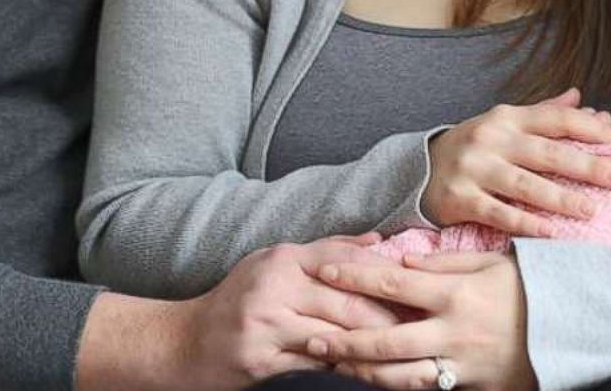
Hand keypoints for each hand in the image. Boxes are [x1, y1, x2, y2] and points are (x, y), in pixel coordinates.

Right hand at [174, 234, 401, 388]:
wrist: (186, 343)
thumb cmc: (239, 301)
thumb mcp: (275, 265)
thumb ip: (326, 251)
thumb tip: (376, 239)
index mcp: (282, 258)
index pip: (343, 260)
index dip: (383, 276)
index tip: (418, 289)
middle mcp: (273, 285)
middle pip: (346, 302)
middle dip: (389, 318)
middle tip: (424, 329)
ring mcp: (265, 323)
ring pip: (334, 335)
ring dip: (373, 348)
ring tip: (406, 354)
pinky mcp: (261, 357)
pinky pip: (314, 363)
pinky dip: (344, 367)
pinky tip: (367, 371)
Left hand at [306, 251, 534, 390]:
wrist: (575, 328)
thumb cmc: (529, 288)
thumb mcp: (489, 263)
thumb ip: (441, 264)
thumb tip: (400, 264)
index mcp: (455, 295)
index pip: (392, 285)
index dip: (354, 277)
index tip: (323, 270)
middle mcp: (454, 333)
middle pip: (386, 340)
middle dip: (344, 340)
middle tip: (310, 338)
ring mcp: (463, 366)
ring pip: (401, 376)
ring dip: (363, 371)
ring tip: (334, 364)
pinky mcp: (474, 388)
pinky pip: (429, 390)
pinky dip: (400, 386)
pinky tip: (375, 379)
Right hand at [422, 87, 610, 235]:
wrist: (414, 169)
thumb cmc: (473, 148)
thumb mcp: (504, 124)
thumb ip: (544, 114)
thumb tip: (585, 101)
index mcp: (507, 117)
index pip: (556, 119)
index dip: (590, 130)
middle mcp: (491, 139)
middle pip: (547, 153)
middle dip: (588, 166)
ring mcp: (473, 168)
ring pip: (525, 185)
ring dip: (561, 198)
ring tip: (591, 210)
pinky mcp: (459, 198)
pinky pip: (498, 213)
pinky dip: (526, 224)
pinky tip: (551, 233)